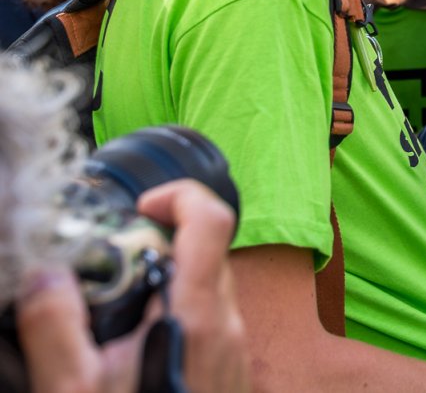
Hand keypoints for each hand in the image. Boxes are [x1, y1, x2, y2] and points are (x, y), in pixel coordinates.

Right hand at [15, 179, 247, 392]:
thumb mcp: (75, 390)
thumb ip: (54, 325)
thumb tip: (44, 276)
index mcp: (198, 314)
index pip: (211, 218)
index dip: (177, 196)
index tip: (137, 209)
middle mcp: (229, 324)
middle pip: (207, 250)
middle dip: (156, 247)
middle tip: (105, 273)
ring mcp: (236, 349)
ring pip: (207, 288)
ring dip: (162, 287)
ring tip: (110, 321)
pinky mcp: (233, 372)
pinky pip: (210, 324)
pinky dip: (174, 320)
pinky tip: (132, 354)